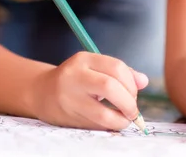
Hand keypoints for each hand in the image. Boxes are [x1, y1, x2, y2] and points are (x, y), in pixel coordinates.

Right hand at [30, 52, 148, 130]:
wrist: (42, 92)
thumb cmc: (76, 79)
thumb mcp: (94, 68)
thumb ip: (120, 72)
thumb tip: (144, 81)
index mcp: (83, 59)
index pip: (116, 67)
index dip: (132, 83)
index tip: (135, 93)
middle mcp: (74, 76)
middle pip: (110, 87)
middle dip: (129, 102)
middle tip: (133, 109)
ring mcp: (70, 98)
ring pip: (103, 113)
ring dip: (121, 119)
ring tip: (124, 118)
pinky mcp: (68, 117)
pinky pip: (96, 126)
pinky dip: (110, 126)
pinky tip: (111, 121)